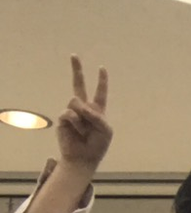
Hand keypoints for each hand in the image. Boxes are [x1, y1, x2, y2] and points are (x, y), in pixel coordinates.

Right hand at [55, 55, 111, 170]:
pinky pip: (70, 113)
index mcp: (97, 110)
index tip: (102, 68)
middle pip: (79, 85)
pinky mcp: (63, 118)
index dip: (101, 81)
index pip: (100, 92)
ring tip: (85, 130)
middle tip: (74, 55)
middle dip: (77, 69)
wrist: (83, 157)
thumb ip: (97, 115)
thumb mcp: (106, 130)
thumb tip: (79, 105)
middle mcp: (84, 108)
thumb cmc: (97, 145)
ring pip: (76, 101)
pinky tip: (77, 132)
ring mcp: (72, 112)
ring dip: (83, 116)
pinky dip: (77, 123)